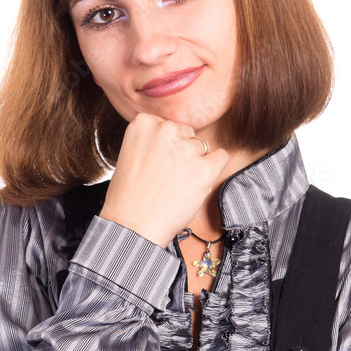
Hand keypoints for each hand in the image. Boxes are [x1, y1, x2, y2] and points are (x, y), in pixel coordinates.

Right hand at [99, 112, 228, 247]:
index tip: (156, 164)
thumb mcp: (131, 154)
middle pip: (186, 133)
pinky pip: (221, 157)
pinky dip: (214, 169)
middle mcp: (166, 130)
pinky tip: (198, 183)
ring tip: (176, 185)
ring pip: (202, 146)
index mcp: (144, 123)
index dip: (165, 147)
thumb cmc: (129, 196)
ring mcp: (187, 149)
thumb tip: (178, 136)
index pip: (167, 126)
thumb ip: (152, 139)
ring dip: (195, 163)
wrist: (132, 226)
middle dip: (181, 152)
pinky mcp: (205, 168)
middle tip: (166, 177)